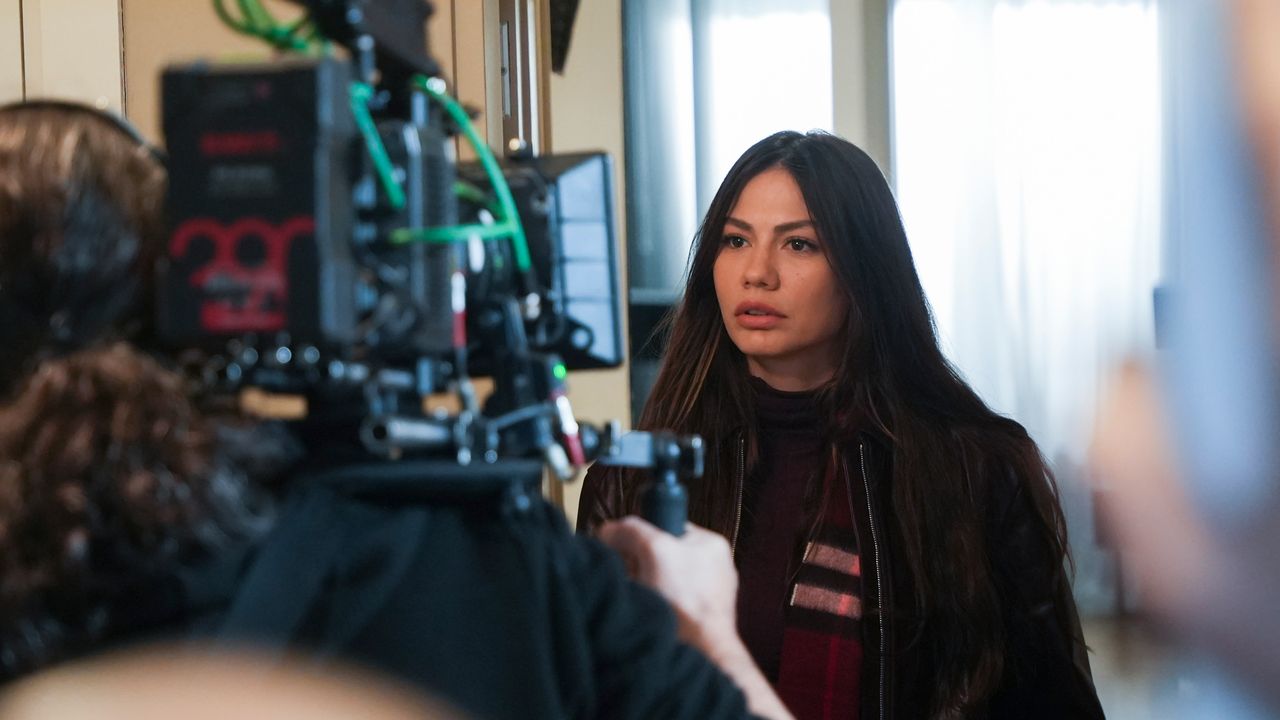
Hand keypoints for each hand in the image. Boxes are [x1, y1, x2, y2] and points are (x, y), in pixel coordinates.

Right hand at [597, 517, 795, 719]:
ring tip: (643, 599)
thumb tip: (609, 531)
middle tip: (634, 577)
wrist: (700, 654)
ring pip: (659, 581)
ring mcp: (705, 595)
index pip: (666, 526)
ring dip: (643, 588)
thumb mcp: (654, 550)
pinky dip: (652, 607)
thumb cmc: (686, 602)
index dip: (643, 537)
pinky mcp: (694, 619)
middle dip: (639, 565)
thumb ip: (630, 530)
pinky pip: (664, 604)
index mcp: (711, 544)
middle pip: (659, 555)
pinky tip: (649, 614)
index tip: (629, 550)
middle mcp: (712, 568)